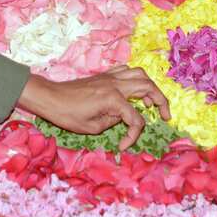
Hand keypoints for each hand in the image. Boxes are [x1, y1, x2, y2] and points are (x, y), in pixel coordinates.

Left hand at [18, 66, 170, 149]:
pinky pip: (127, 71)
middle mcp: (116, 84)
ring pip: (140, 74)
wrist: (51, 97)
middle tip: (165, 116)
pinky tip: (134, 90)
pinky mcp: (105, 75)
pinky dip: (136, 79)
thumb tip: (123, 117)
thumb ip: (113, 122)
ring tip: (151, 103)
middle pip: (148, 87)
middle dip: (161, 101)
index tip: (123, 146)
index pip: (135, 119)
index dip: (133, 135)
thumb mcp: (92, 127)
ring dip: (151, 87)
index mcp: (113, 99)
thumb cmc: (67, 114)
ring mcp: (111, 77)